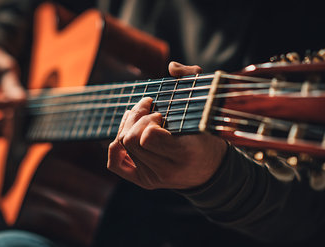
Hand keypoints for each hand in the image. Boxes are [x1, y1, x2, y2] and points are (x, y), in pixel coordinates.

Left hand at [107, 62, 226, 189]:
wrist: (210, 168)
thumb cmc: (206, 132)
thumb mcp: (206, 104)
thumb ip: (192, 79)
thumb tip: (171, 68)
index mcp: (184, 153)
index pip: (147, 137)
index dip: (149, 119)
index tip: (161, 112)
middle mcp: (166, 170)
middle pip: (131, 140)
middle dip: (137, 118)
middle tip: (152, 111)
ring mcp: (152, 178)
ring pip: (122, 145)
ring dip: (128, 124)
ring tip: (142, 115)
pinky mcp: (143, 181)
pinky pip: (115, 163)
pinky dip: (114, 145)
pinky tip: (128, 131)